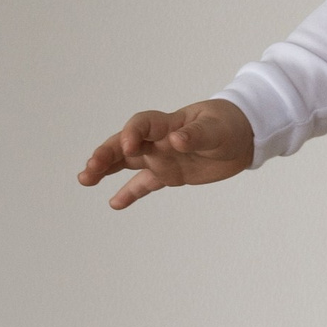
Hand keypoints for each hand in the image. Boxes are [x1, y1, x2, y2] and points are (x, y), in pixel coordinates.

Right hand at [78, 99, 254, 209]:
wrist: (241, 138)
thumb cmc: (228, 125)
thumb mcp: (216, 129)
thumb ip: (196, 135)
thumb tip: (176, 140)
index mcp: (168, 123)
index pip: (143, 125)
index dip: (133, 133)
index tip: (128, 145)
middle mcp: (158, 140)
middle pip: (125, 144)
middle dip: (106, 155)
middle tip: (90, 169)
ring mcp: (161, 157)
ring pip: (127, 163)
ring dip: (106, 170)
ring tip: (85, 179)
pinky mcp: (168, 174)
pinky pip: (144, 184)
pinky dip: (130, 193)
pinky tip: (114, 203)